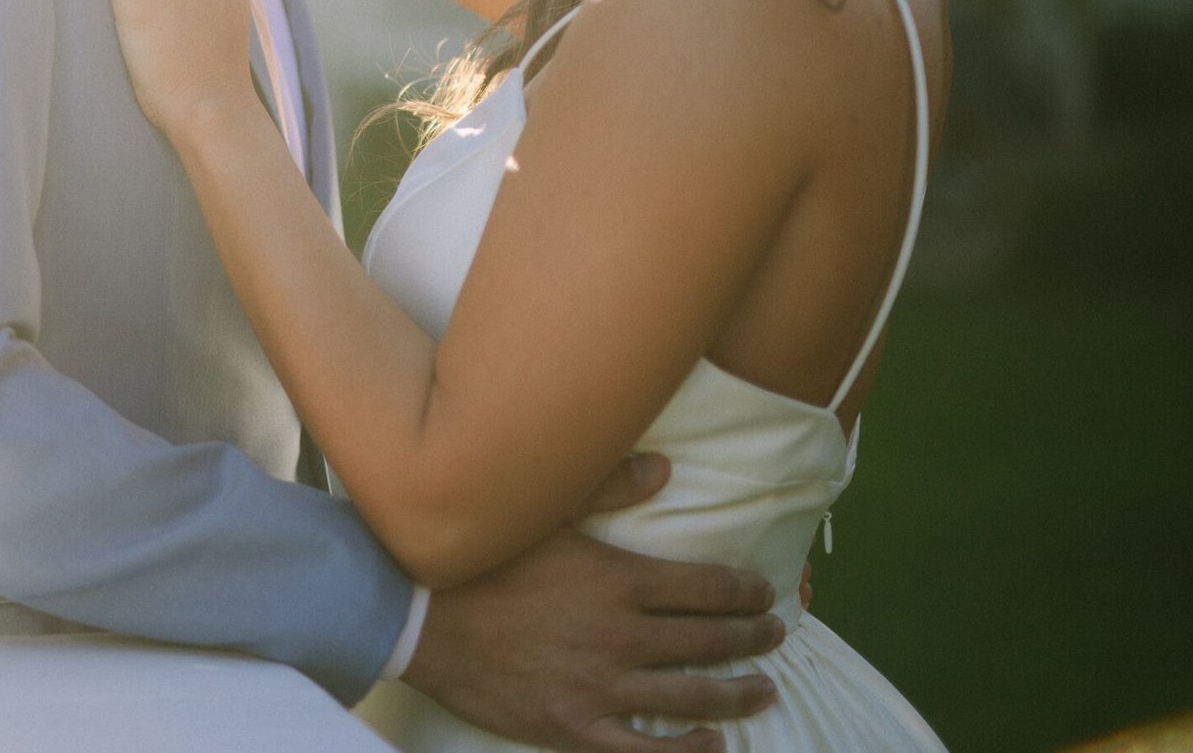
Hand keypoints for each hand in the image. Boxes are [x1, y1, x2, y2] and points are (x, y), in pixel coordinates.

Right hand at [400, 456, 782, 752]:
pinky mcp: (574, 729)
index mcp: (616, 582)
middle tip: (774, 636)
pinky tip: (713, 743)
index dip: (745, 593)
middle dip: (752, 639)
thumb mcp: (544, 512)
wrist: (417, 618)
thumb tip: (665, 467)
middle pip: (709, 641)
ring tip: (763, 688)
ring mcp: (599, 689)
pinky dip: (689, 750)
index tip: (764, 594)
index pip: (706, 589)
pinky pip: (646, 752)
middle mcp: (618, 638)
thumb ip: (608, 485)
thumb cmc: (481, 560)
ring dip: (737, 693)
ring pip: (691, 697)